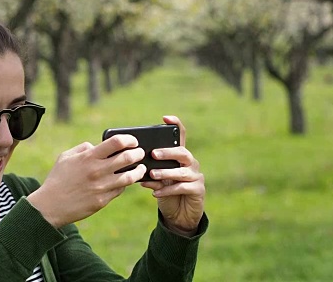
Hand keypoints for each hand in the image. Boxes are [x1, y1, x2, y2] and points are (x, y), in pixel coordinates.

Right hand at [28, 135, 146, 227]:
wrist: (51, 205)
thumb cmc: (57, 179)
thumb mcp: (65, 157)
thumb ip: (82, 148)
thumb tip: (97, 145)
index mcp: (88, 157)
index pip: (116, 142)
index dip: (129, 139)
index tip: (132, 141)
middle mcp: (97, 171)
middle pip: (127, 158)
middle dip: (138, 153)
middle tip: (139, 153)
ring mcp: (101, 187)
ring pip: (129, 177)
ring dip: (138, 170)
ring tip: (140, 168)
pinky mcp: (103, 200)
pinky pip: (120, 190)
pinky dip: (125, 184)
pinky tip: (125, 180)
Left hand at [141, 115, 204, 235]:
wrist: (179, 214)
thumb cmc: (165, 191)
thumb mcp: (155, 179)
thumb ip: (148, 170)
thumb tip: (134, 164)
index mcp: (179, 156)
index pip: (181, 135)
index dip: (175, 124)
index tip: (164, 117)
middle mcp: (190, 163)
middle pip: (182, 152)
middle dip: (167, 152)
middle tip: (153, 154)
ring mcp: (196, 176)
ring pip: (182, 172)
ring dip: (165, 173)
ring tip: (152, 174)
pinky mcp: (198, 190)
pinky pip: (182, 188)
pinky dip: (167, 190)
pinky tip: (155, 192)